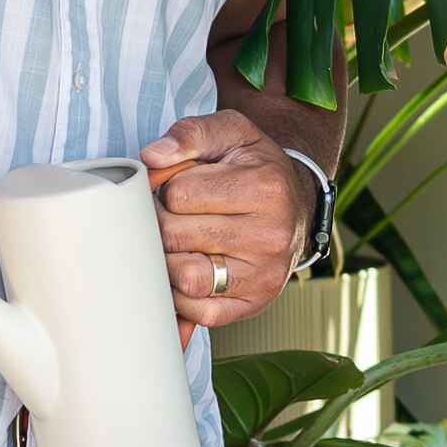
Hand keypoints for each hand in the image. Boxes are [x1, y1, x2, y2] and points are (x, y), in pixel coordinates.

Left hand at [143, 109, 312, 329]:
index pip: (179, 194)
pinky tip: (190, 269)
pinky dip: (184, 296)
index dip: (166, 188)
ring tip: (181, 242)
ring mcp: (265, 275)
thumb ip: (190, 133)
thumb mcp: (232, 132)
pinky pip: (201, 314)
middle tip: (175, 214)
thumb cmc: (255, 167)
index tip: (179, 186)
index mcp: (266, 187)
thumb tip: (153, 157)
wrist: (293, 202)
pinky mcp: (256, 303)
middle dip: (163, 222)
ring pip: (186, 279)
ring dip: (169, 260)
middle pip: (176, 236)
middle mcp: (271, 235)